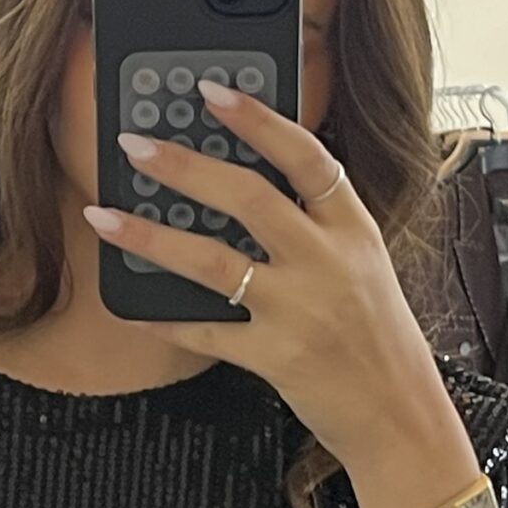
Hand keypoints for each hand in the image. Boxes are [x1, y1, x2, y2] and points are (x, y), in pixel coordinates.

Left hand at [82, 78, 451, 479]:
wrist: (402, 414)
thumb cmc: (379, 339)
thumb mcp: (365, 266)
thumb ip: (318, 226)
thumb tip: (249, 187)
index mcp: (353, 229)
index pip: (305, 156)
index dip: (258, 119)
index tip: (212, 92)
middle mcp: (327, 262)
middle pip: (248, 197)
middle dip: (184, 166)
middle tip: (135, 145)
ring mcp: (300, 310)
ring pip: (213, 262)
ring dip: (151, 237)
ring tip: (105, 217)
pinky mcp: (277, 357)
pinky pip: (206, 333)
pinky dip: (164, 321)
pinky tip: (131, 310)